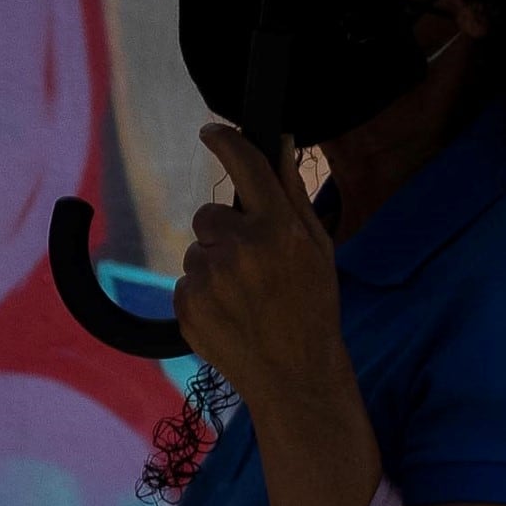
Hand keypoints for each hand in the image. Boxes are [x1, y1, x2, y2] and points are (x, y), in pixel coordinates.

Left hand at [175, 123, 352, 424]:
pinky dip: (203, 296)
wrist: (295, 375)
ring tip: (246, 299)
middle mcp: (241, 247)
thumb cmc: (314, 308)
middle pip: (210, 216)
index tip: (211, 131)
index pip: (245, 166)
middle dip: (225, 234)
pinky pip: (186, 284)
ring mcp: (209, 277)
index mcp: (279, 229)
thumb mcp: (319, 248)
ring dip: (215, 268)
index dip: (225, 141)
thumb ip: (292, 192)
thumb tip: (279, 140)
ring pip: (197, 252)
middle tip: (254, 266)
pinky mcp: (186, 304)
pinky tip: (231, 315)